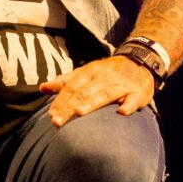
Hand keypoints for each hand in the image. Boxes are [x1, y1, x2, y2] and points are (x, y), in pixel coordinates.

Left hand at [41, 56, 155, 126]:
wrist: (140, 60)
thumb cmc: (108, 72)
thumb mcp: (86, 72)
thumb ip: (65, 81)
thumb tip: (42, 88)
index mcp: (89, 72)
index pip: (71, 87)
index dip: (60, 101)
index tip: (50, 115)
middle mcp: (103, 78)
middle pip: (84, 93)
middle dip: (69, 107)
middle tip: (57, 121)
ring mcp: (121, 85)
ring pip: (105, 94)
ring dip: (92, 103)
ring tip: (79, 112)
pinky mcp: (137, 92)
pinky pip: (133, 99)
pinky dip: (128, 105)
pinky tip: (122, 112)